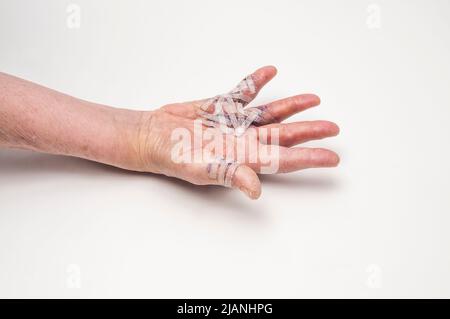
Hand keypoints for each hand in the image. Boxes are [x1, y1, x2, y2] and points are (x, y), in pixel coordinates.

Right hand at [133, 66, 339, 198]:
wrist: (150, 135)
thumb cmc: (171, 155)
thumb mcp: (199, 167)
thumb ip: (229, 174)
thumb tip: (256, 189)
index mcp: (242, 157)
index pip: (283, 159)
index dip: (309, 158)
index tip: (332, 157)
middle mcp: (242, 141)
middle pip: (284, 136)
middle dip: (309, 132)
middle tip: (333, 128)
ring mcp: (233, 124)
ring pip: (269, 115)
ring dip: (291, 107)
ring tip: (313, 100)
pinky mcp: (220, 108)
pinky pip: (243, 94)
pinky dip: (256, 84)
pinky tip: (269, 74)